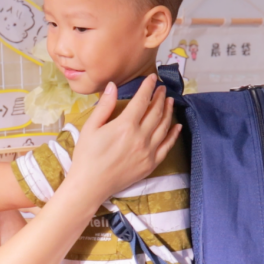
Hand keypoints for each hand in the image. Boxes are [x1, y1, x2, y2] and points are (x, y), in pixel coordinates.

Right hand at [68, 74, 181, 201]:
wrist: (90, 185)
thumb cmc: (86, 156)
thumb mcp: (90, 127)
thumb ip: (104, 106)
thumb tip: (112, 86)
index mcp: (125, 126)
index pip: (142, 100)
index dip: (148, 87)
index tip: (151, 78)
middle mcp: (140, 137)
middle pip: (156, 112)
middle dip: (160, 97)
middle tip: (162, 88)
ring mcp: (148, 151)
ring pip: (164, 126)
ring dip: (168, 111)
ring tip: (170, 101)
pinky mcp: (151, 164)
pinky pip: (167, 146)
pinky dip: (173, 134)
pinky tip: (177, 126)